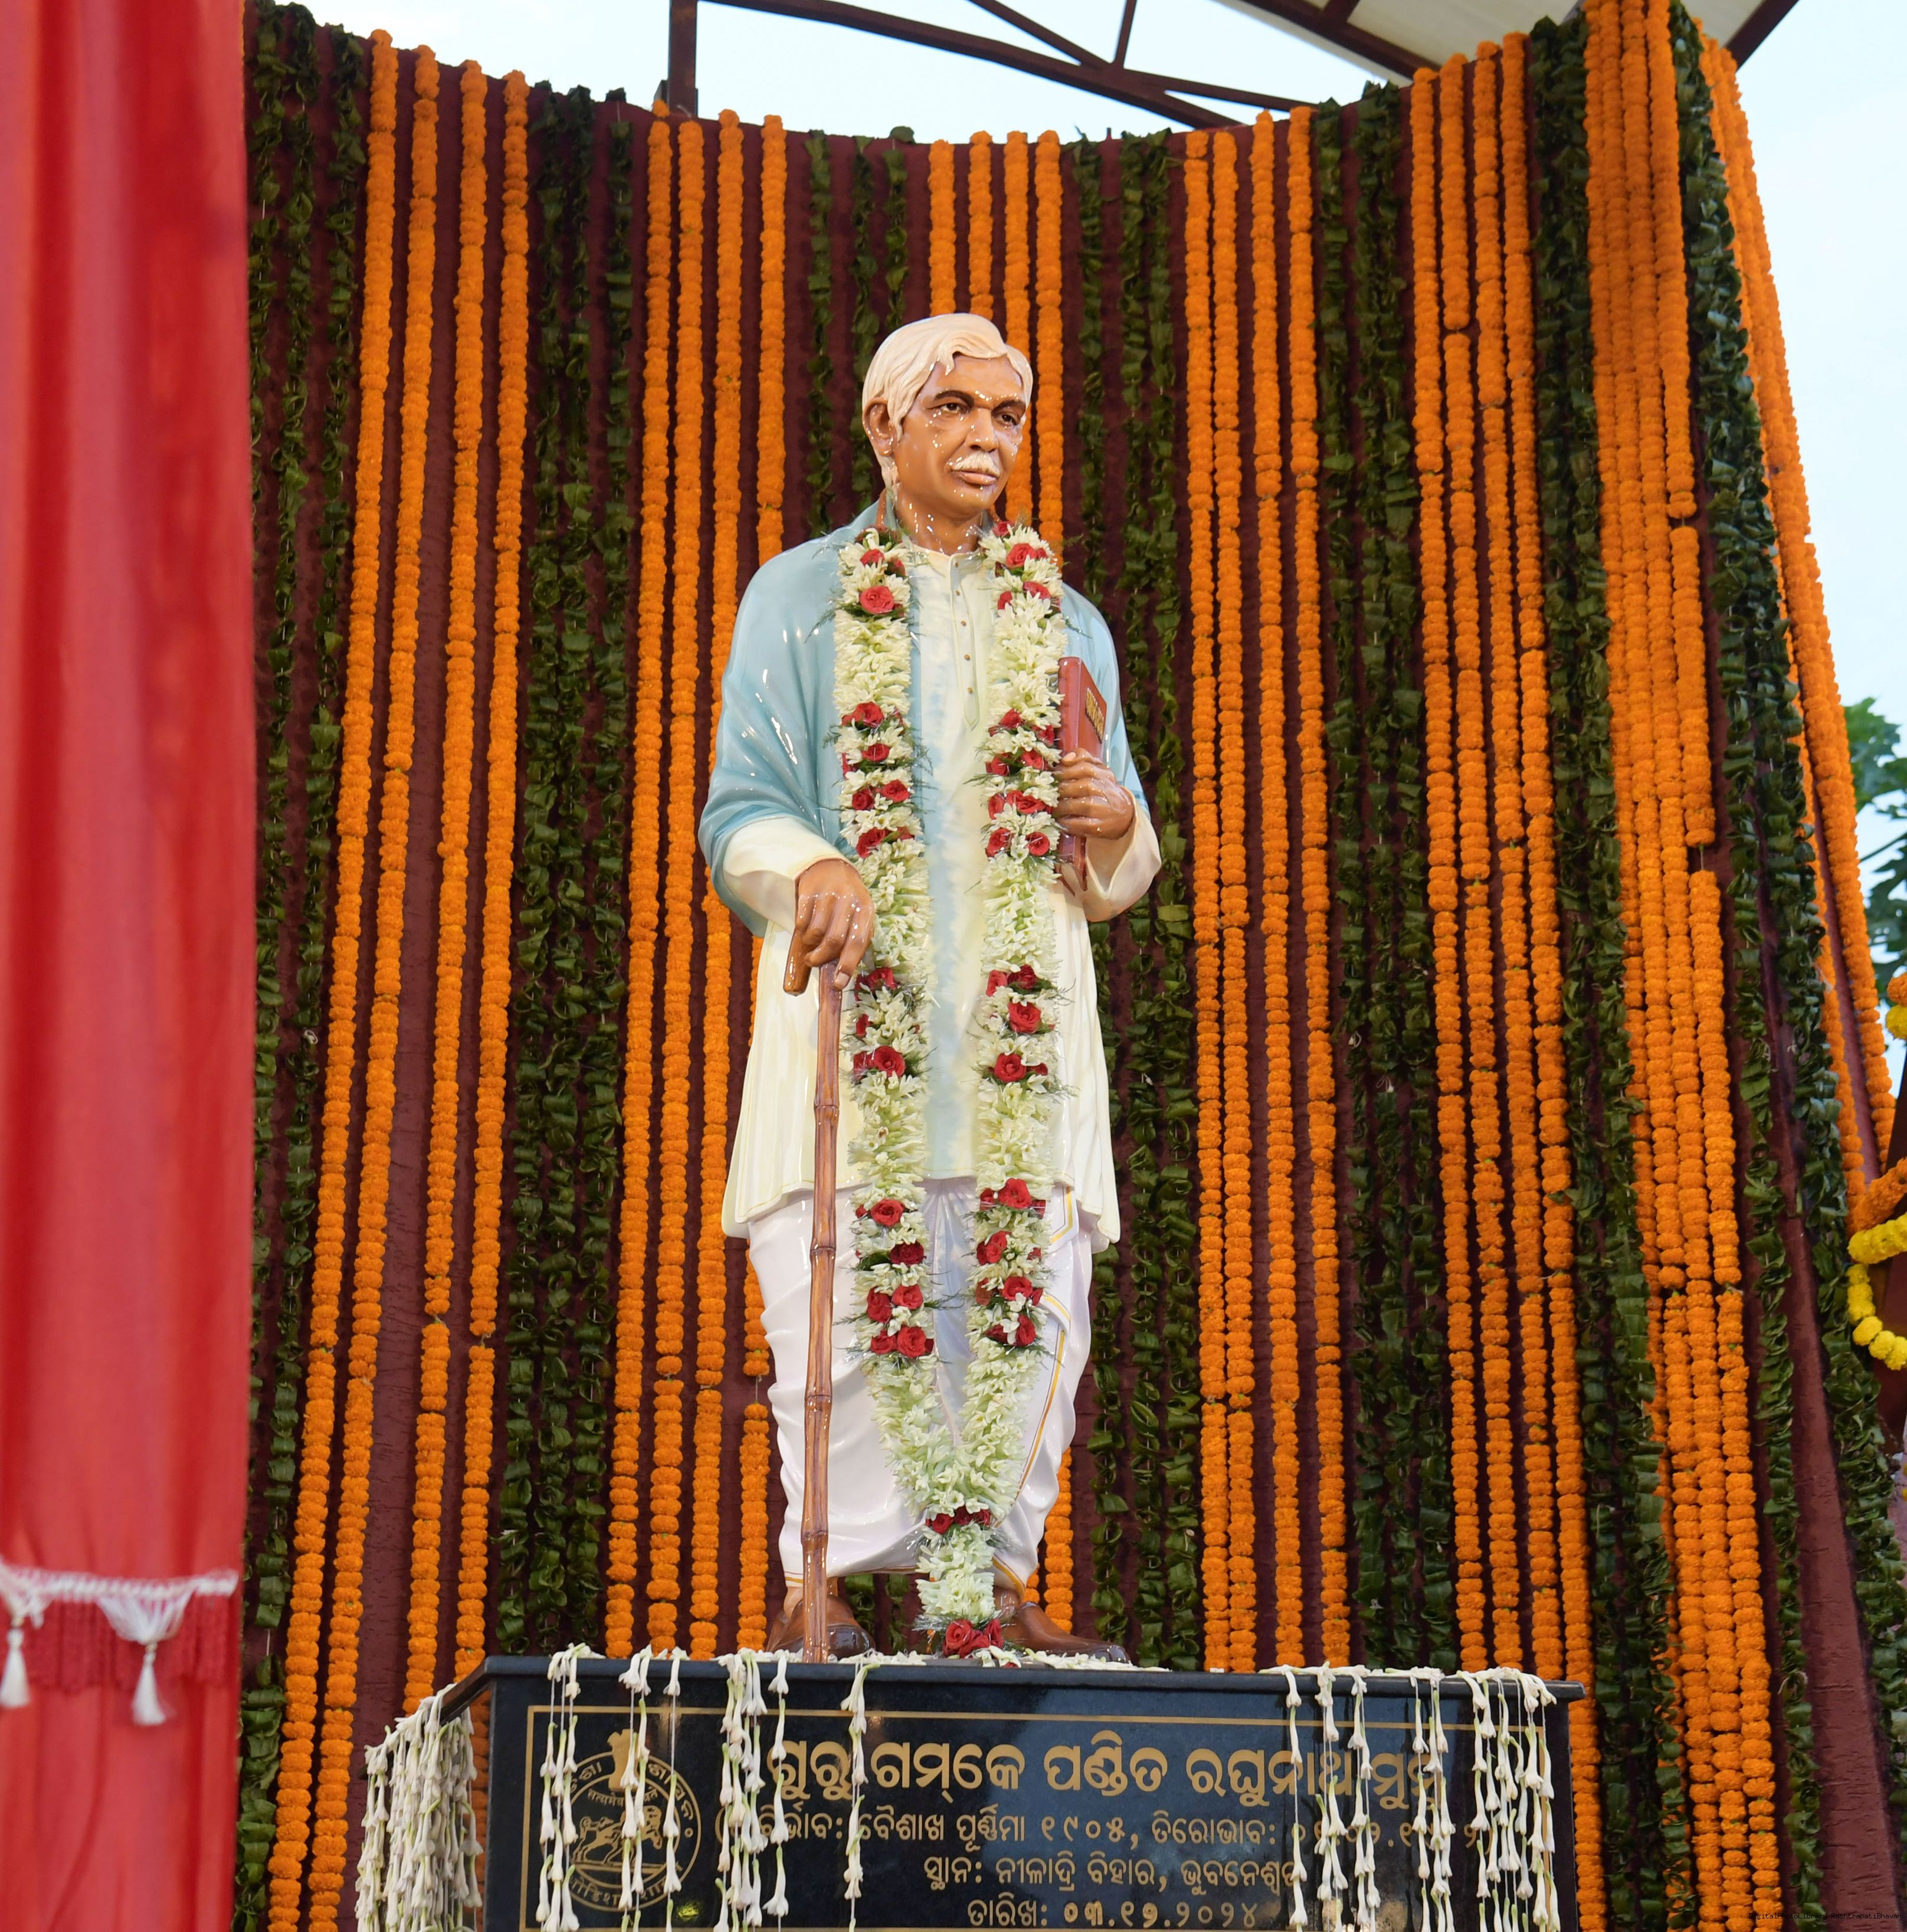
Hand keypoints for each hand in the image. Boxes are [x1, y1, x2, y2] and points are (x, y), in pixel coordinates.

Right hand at [785, 857, 876, 993]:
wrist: (831, 869)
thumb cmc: (847, 903)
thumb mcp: (858, 917)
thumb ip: (854, 942)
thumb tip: (842, 978)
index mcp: (866, 909)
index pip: (858, 941)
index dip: (847, 965)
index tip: (838, 983)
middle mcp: (849, 900)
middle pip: (834, 940)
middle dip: (822, 958)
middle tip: (814, 962)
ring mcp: (829, 894)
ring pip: (816, 932)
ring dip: (810, 945)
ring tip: (811, 944)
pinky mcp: (809, 891)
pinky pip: (802, 921)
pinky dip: (801, 931)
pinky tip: (805, 929)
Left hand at [1054, 752, 1135, 841]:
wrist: (1124, 815)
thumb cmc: (1105, 790)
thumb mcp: (1099, 770)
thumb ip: (1083, 759)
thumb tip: (1066, 758)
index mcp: (1102, 774)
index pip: (1084, 767)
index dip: (1065, 770)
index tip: (1053, 775)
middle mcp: (1104, 790)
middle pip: (1079, 786)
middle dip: (1061, 790)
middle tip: (1050, 794)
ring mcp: (1102, 809)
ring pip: (1079, 805)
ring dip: (1061, 807)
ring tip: (1053, 808)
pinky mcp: (1099, 826)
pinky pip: (1080, 824)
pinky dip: (1067, 823)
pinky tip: (1061, 821)